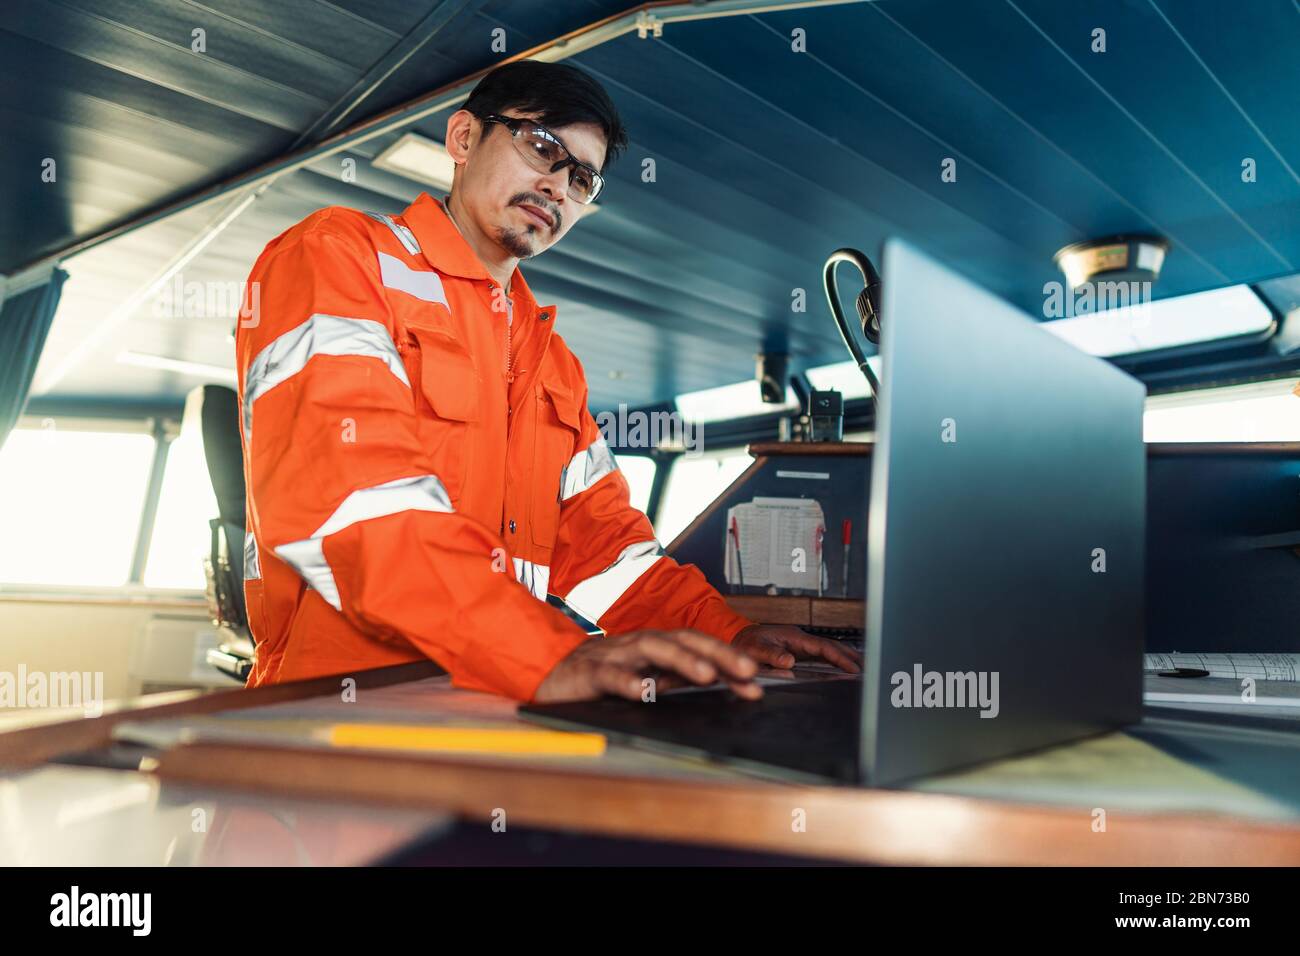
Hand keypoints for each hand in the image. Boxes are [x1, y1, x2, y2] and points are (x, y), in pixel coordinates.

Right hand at [533, 629, 763, 702]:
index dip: (728, 659)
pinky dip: (627, 681)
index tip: (756, 681)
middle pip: (683, 639)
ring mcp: (615, 655)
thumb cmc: (600, 674)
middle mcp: (639, 644)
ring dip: (682, 660)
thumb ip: (673, 678)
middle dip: (718, 653)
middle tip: (747, 671)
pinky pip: (609, 675)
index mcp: (654, 646)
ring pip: (651, 649)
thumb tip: (716, 684)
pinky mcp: (589, 672)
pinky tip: (642, 692)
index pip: (698, 646)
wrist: (549, 672)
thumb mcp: (643, 675)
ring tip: (706, 675)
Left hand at [730, 624, 862, 673]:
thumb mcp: (756, 649)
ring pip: (828, 648)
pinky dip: (835, 658)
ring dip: (845, 656)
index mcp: (794, 637)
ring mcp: (801, 643)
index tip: (853, 667)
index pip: (823, 647)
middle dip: (849, 655)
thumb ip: (772, 655)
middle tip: (867, 667)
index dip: (839, 657)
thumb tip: (790, 661)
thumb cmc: (747, 642)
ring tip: (862, 665)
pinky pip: (821, 653)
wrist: (739, 637)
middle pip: (831, 645)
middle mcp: (801, 638)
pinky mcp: (799, 648)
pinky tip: (842, 665)